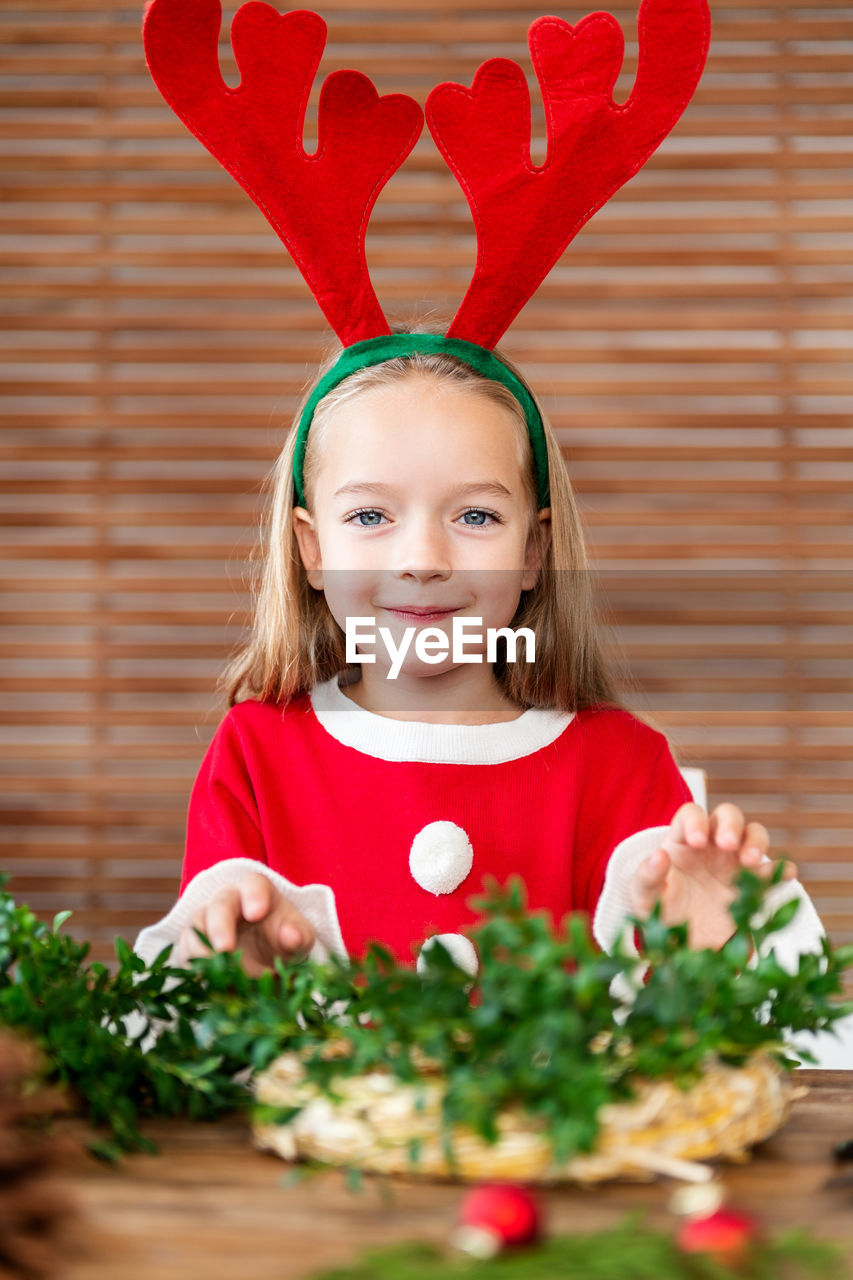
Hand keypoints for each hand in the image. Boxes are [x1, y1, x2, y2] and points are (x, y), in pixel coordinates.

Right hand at [175, 872, 315, 975]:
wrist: (266, 960)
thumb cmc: (284, 940)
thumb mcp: (300, 938)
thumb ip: (299, 936)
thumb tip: (291, 936)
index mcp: (257, 891)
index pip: (253, 884)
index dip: (253, 895)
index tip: (257, 913)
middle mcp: (228, 900)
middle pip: (219, 904)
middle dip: (220, 926)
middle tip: (224, 949)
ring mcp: (207, 920)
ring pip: (196, 926)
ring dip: (201, 948)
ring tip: (214, 970)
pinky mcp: (192, 943)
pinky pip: (185, 949)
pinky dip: (192, 964)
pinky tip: (203, 979)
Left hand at [630, 802, 797, 949]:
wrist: (682, 949)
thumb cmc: (658, 914)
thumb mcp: (644, 898)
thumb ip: (647, 877)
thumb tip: (660, 855)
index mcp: (681, 842)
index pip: (691, 815)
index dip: (696, 821)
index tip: (697, 841)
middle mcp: (711, 846)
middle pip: (728, 815)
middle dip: (730, 824)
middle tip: (727, 845)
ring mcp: (734, 863)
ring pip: (753, 834)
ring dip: (756, 842)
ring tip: (750, 862)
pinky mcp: (753, 885)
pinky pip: (773, 869)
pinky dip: (781, 868)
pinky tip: (785, 874)